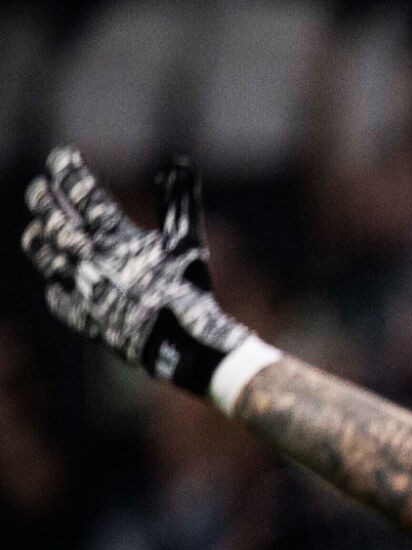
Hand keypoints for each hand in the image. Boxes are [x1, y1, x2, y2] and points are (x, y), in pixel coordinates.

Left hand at [21, 147, 250, 394]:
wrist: (185, 345)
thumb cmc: (190, 291)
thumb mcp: (187, 242)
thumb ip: (178, 203)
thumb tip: (179, 165)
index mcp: (118, 238)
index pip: (84, 194)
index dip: (68, 171)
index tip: (62, 156)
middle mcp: (93, 260)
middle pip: (54, 220)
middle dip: (42, 199)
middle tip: (39, 188)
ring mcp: (84, 290)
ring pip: (45, 257)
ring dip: (38, 239)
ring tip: (36, 229)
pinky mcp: (84, 319)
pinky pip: (57, 299)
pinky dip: (55, 287)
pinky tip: (57, 281)